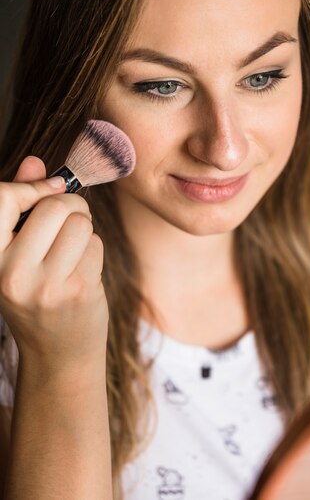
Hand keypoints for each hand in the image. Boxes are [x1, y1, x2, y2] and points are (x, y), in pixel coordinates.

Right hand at [0, 156, 108, 377]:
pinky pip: (95, 243)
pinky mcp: (79, 291)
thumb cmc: (37, 295)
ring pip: (80, 222)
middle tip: (70, 222)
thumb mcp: (17, 254)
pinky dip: (94, 250)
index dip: (31, 187)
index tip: (48, 189)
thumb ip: (23, 206)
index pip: (2, 199)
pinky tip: (83, 271)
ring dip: (84, 228)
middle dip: (70, 206)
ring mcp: (46, 285)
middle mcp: (11, 273)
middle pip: (54, 206)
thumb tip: (33, 161)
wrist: (58, 354)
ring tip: (73, 250)